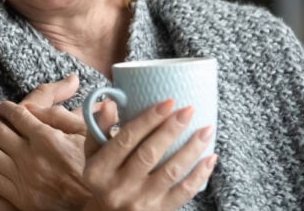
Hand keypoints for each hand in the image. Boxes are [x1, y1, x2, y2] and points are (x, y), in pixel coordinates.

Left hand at [0, 75, 89, 209]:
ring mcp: (23, 177)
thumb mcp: (85, 133)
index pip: (18, 115)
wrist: (92, 205)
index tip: (0, 105)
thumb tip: (47, 96)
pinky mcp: (19, 196)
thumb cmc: (91, 165)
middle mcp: (31, 157)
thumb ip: (61, 115)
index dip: (5, 107)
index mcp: (47, 138)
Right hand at [82, 99, 216, 210]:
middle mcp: (118, 188)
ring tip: (206, 130)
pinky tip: (210, 157)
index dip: (148, 119)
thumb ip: (99, 128)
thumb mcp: (92, 154)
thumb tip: (110, 103)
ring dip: (191, 149)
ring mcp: (140, 201)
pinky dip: (200, 174)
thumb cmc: (103, 178)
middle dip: (171, 129)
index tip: (167, 102)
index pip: (126, 139)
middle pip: (149, 154)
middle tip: (188, 110)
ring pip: (171, 172)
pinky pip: (184, 192)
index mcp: (99, 170)